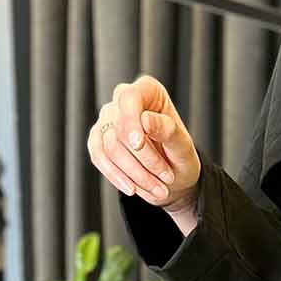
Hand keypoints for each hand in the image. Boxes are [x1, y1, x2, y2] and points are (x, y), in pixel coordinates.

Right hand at [87, 74, 200, 214]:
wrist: (171, 179)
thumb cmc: (179, 157)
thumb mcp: (183, 146)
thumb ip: (167, 130)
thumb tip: (144, 120)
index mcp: (148, 91)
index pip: (130, 99)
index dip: (130, 122)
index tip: (139, 145)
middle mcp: (123, 100)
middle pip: (120, 128)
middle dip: (144, 160)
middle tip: (167, 178)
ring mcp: (108, 119)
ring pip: (109, 146)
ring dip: (134, 174)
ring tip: (158, 189)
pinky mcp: (98, 139)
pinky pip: (98, 156)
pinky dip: (116, 176)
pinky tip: (133, 188)